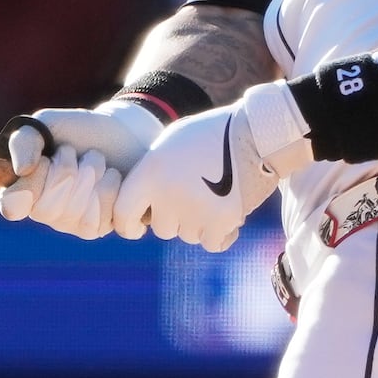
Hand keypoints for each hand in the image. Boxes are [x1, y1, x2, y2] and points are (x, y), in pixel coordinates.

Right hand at [0, 100, 159, 238]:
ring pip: (75, 215)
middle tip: (75, 153)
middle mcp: (44, 213)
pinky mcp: (100, 226)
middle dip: (66, 172)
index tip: (44, 161)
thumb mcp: (47, 125)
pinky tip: (112, 176)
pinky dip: (110, 189)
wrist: (123, 134)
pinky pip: (101, 220)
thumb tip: (22, 170)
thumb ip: (25, 141)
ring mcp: (72, 224)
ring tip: (96, 160)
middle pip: (47, 210)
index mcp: (22, 190)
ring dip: (90, 176)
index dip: (29, 185)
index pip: (12, 206)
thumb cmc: (78, 129)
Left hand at [114, 85, 310, 250]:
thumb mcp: (170, 144)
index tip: (137, 228)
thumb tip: (139, 205)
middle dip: (175, 218)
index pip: (122, 214)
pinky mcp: (220, 223)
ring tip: (215, 194)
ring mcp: (193, 211)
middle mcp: (167, 194)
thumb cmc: (211, 135)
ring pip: (187, 236)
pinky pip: (211, 243)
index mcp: (149, 172)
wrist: (256, 134)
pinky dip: (220, 234)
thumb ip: (151, 173)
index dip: (128, 225)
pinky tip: (228, 215)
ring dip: (199, 223)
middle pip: (162, 228)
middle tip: (194, 196)